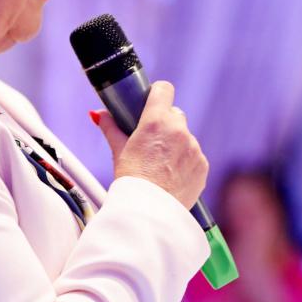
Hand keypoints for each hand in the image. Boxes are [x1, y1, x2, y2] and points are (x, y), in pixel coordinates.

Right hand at [91, 80, 207, 209]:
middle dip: (165, 124)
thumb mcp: (118, 151)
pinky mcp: (202, 165)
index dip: (157, 94)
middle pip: (175, 115)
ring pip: (185, 137)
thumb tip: (98, 115)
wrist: (149, 212)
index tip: (152, 102)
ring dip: (176, 144)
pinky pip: (194, 156)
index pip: (164, 89)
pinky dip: (186, 162)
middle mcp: (178, 130)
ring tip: (161, 165)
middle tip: (152, 142)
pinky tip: (172, 176)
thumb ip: (111, 128)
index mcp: (156, 121)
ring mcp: (193, 148)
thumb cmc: (131, 181)